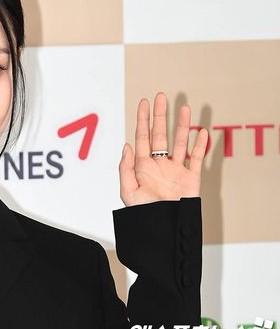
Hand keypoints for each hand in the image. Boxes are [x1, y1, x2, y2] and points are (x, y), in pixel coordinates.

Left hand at [118, 92, 207, 206]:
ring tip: (185, 108)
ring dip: (182, 125)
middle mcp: (159, 164)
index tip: (144, 102)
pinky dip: (200, 145)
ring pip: (180, 142)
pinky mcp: (191, 178)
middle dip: (160, 116)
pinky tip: (202, 131)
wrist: (164, 231)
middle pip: (160, 134)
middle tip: (161, 97)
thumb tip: (127, 145)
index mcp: (143, 166)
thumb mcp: (128, 191)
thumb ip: (126, 168)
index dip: (143, 119)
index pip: (142, 137)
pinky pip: (197, 158)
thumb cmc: (143, 214)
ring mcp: (176, 170)